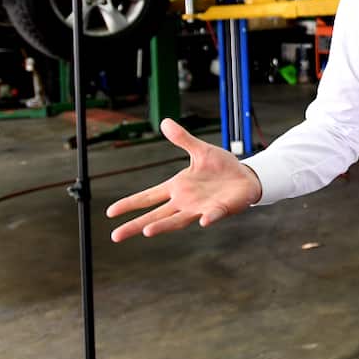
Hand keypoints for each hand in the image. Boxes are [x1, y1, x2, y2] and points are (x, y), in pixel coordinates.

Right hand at [105, 118, 262, 241]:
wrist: (247, 177)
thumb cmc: (222, 167)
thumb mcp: (200, 150)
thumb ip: (183, 139)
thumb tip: (164, 122)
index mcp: (177, 187)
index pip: (148, 196)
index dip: (130, 204)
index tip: (110, 212)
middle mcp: (185, 201)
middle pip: (156, 215)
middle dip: (136, 225)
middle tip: (116, 236)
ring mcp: (201, 207)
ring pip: (178, 219)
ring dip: (164, 226)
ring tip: (147, 231)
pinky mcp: (220, 209)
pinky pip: (212, 215)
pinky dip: (208, 218)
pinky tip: (202, 221)